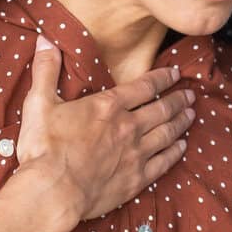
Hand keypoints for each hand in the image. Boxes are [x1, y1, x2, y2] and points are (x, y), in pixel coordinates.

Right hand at [2, 36, 192, 231]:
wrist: (54, 192)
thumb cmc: (44, 149)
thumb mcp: (39, 103)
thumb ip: (46, 69)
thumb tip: (45, 39)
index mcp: (108, 106)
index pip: (145, 86)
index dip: (163, 77)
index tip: (176, 73)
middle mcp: (128, 127)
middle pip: (162, 109)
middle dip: (179, 99)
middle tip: (190, 95)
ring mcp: (135, 154)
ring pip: (167, 133)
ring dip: (181, 122)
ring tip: (192, 115)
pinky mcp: (136, 179)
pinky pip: (164, 162)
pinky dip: (175, 152)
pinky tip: (182, 147)